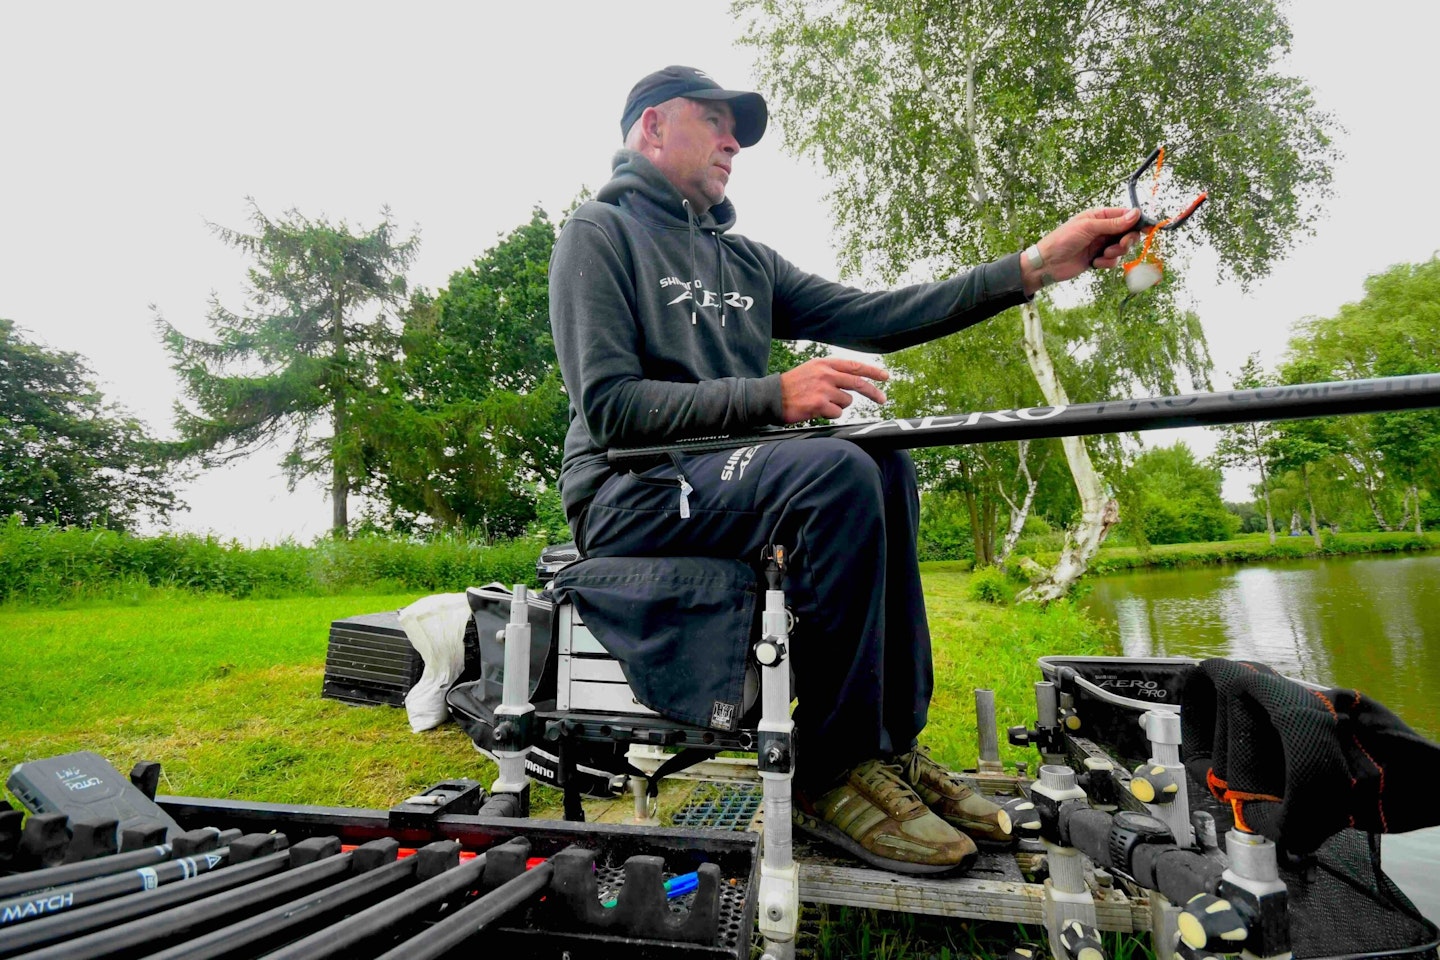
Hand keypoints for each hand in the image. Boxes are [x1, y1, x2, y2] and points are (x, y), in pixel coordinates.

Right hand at [779, 357, 888, 422]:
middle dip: (873, 392)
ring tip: (822, 403)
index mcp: (825, 364)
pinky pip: (837, 413)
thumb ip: (832, 372)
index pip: (855, 366)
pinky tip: (817, 410)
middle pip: (858, 383)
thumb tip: (854, 380)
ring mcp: (823, 389)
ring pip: (847, 401)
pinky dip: (830, 414)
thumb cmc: (792, 385)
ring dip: (839, 405)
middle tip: (882, 399)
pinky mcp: (819, 404)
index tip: (885, 376)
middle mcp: (826, 374)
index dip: (872, 372)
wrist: (771, 396)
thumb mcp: (812, 370)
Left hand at [1021, 207, 1142, 295]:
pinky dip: (1106, 264)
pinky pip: (1113, 262)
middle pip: (1128, 233)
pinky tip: (1094, 263)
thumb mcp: (1088, 228)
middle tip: (1120, 246)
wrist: (1047, 263)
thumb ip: (1113, 223)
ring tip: (1101, 255)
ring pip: (1122, 249)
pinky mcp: (1098, 259)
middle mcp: (1103, 229)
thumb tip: (1135, 214)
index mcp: (1100, 216)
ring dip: (1115, 254)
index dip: (1138, 222)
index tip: (1149, 228)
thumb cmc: (1063, 240)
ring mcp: (1101, 245)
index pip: (1126, 216)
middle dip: (1127, 241)